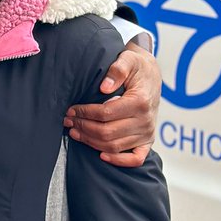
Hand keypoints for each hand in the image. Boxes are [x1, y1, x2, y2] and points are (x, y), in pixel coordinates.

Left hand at [64, 44, 159, 167]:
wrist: (152, 76)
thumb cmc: (137, 67)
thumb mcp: (128, 59)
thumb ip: (117, 69)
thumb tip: (104, 87)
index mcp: (140, 101)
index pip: (106, 113)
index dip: (85, 113)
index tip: (71, 110)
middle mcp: (145, 120)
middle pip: (107, 132)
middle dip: (83, 127)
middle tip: (68, 121)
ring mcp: (147, 133)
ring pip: (115, 146)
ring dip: (91, 142)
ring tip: (75, 132)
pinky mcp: (148, 141)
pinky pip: (135, 159)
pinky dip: (119, 161)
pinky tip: (101, 155)